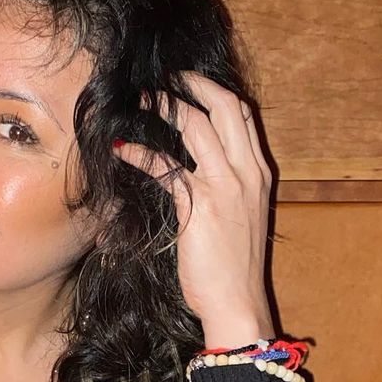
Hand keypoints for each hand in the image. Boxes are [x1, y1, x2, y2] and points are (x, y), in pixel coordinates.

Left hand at [114, 71, 273, 347]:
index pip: (244, 115)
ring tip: (142, 99)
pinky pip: (166, 167)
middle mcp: (247, 173)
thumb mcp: (240, 216)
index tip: (190, 83)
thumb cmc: (234, 265)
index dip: (215, 91)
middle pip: (226, 107)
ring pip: (197, 126)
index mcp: (259, 173)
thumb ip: (227, 185)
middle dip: (194, 84)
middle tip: (166, 78)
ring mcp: (226, 187)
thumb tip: (196, 166)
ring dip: (165, 107)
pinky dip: (140, 153)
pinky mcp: (199, 206)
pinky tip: (122, 149)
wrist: (237, 302)